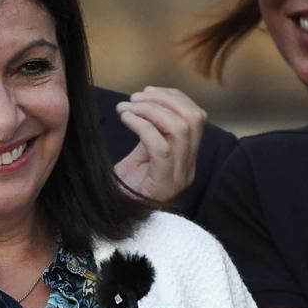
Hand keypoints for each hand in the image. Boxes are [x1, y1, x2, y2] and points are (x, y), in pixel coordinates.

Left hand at [113, 87, 206, 202]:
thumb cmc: (123, 186)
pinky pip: (160, 147)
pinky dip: (142, 126)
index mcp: (187, 158)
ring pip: (180, 130)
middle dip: (164, 100)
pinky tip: (125, 119)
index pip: (196, 118)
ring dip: (151, 110)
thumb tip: (147, 99)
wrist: (111, 216)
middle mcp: (189, 168)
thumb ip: (152, 131)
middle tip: (135, 98)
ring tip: (126, 107)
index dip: (174, 97)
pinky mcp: (163, 185)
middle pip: (193, 119)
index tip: (147, 91)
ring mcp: (179, 178)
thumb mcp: (141, 154)